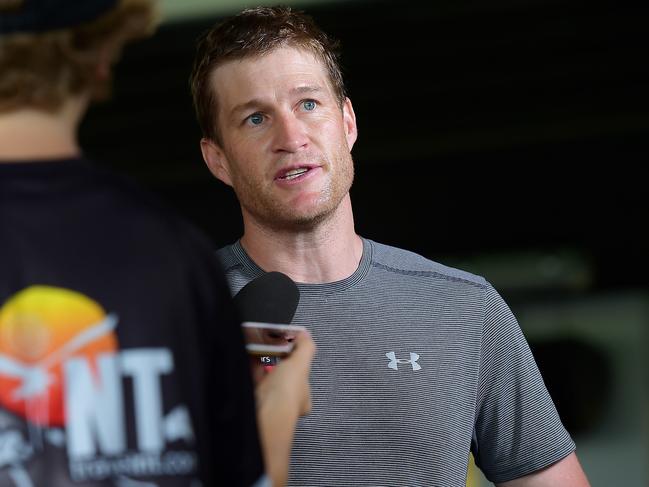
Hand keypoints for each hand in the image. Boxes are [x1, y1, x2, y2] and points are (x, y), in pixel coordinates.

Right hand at [254, 330, 315, 485]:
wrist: (263, 412)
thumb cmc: (286, 395)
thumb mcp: (301, 364)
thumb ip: (305, 347)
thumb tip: (306, 335)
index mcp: (302, 396)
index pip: (300, 375)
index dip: (293, 359)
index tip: (285, 345)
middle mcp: (284, 402)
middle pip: (278, 376)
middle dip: (271, 360)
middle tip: (266, 346)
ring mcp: (266, 402)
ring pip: (261, 380)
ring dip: (256, 364)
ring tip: (252, 348)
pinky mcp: (250, 401)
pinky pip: (247, 381)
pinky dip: (245, 370)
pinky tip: (242, 361)